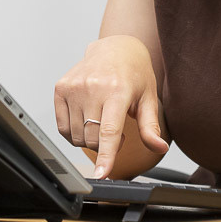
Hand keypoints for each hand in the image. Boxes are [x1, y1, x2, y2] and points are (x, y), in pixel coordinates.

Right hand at [54, 35, 168, 177]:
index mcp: (117, 90)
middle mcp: (92, 87)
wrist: (115, 47)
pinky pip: (62, 127)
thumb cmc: (134, 73)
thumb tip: (159, 148)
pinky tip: (87, 121)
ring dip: (89, 139)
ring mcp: (74, 87)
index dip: (106, 155)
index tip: (101, 174)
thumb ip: (151, 126)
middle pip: (92, 138)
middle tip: (116, 132)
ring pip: (76, 136)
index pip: (109, 130)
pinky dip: (74, 133)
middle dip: (104, 146)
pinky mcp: (61, 88)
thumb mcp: (149, 97)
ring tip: (102, 121)